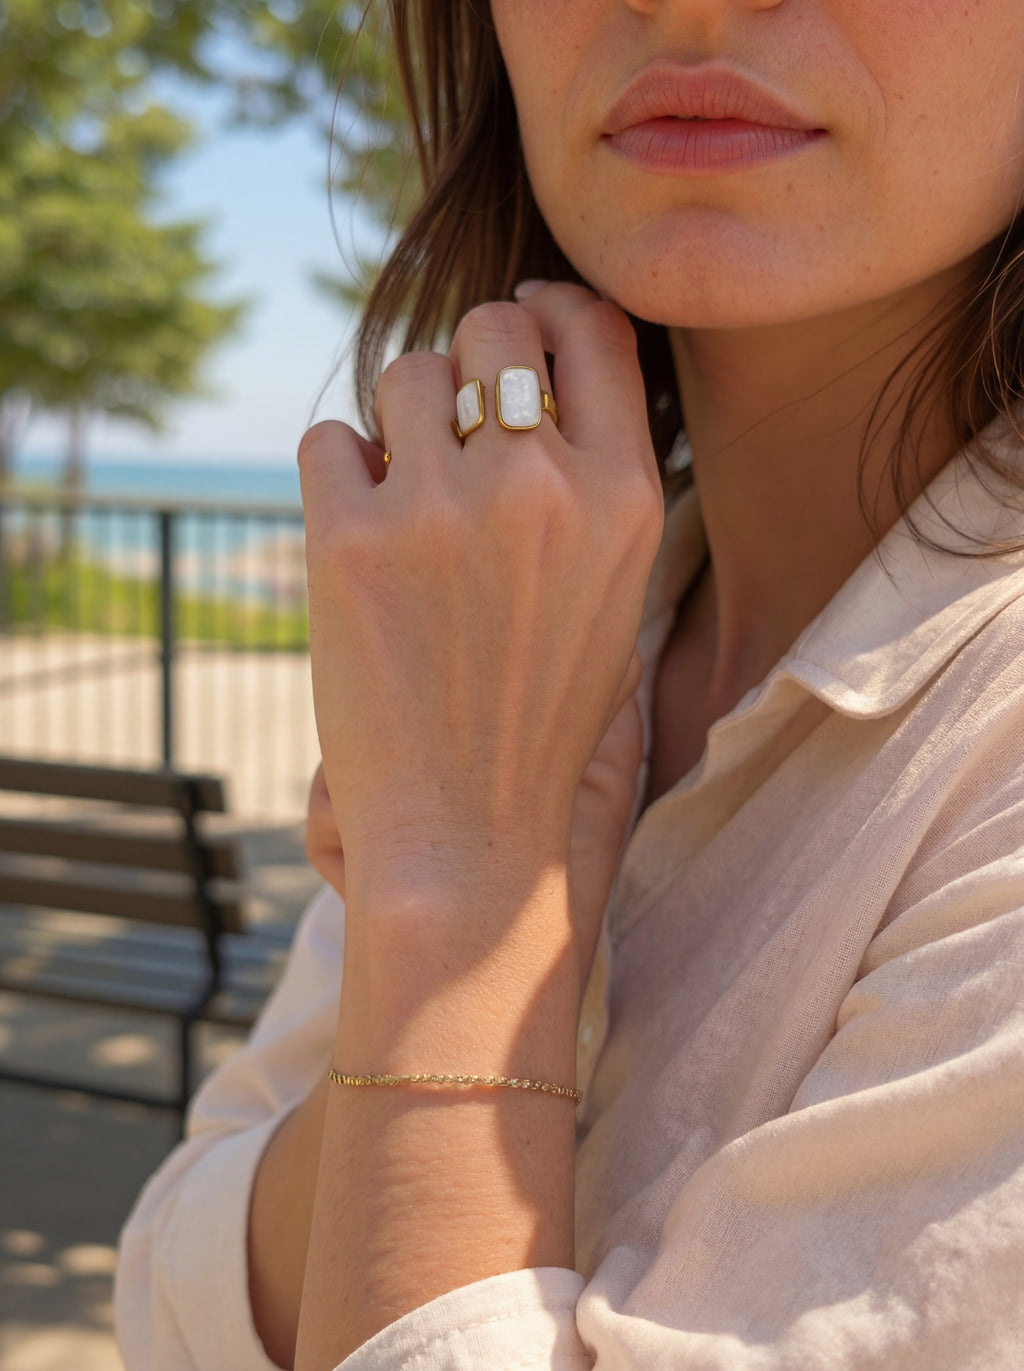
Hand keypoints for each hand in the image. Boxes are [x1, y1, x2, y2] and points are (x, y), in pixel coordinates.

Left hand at [298, 283, 662, 947]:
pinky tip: (360, 534)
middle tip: (453, 420)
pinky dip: (339, 473)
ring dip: (401, 422)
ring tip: (408, 500)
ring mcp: (441, 509)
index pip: (593, 330)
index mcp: (624, 498)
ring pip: (406, 373)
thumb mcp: (616, 596)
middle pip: (493, 328)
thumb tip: (539, 374)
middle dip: (470, 359)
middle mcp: (541, 486)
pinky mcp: (348, 540)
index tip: (525, 329)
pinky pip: (330, 438)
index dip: (551, 313)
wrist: (468, 830)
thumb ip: (594, 483)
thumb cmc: (544, 719)